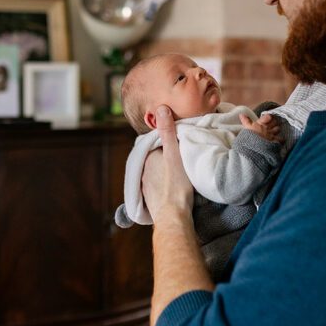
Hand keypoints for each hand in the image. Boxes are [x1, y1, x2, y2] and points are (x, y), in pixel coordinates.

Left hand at [141, 105, 195, 224]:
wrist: (173, 217)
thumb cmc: (176, 186)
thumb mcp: (175, 155)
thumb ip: (168, 132)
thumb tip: (161, 108)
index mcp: (147, 158)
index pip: (157, 143)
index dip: (168, 140)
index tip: (180, 141)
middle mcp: (143, 170)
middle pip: (156, 157)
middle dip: (165, 155)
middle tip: (182, 155)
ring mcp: (145, 185)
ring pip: (156, 171)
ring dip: (164, 170)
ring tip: (179, 170)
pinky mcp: (150, 198)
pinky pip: (157, 185)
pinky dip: (163, 183)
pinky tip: (173, 185)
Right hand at [240, 112, 280, 142]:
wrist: (255, 147)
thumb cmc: (250, 137)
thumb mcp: (247, 128)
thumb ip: (246, 120)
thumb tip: (241, 114)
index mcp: (261, 124)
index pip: (267, 117)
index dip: (268, 117)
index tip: (268, 117)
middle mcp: (267, 128)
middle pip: (274, 122)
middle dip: (274, 122)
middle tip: (272, 123)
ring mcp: (272, 135)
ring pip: (278, 129)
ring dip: (277, 129)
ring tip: (275, 131)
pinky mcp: (275, 142)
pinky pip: (281, 139)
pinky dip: (281, 139)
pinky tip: (281, 140)